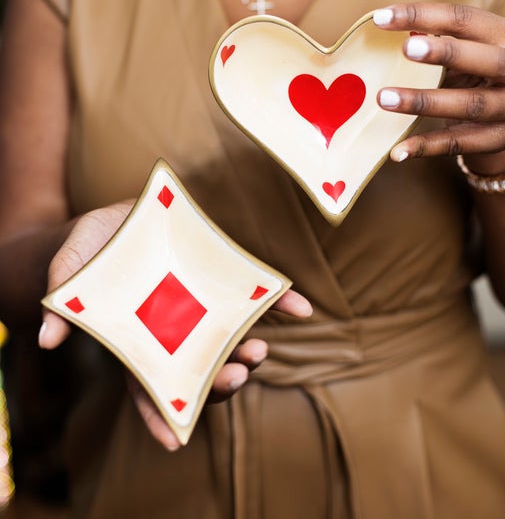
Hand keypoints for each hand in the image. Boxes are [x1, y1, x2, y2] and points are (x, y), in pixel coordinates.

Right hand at [39, 203, 311, 449]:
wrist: (113, 221)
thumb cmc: (86, 254)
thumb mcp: (68, 273)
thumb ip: (62, 303)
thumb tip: (46, 339)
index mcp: (137, 340)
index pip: (148, 388)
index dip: (160, 415)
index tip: (175, 440)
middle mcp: (174, 330)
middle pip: (198, 369)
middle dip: (217, 381)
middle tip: (233, 377)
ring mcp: (200, 305)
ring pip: (230, 339)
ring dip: (249, 351)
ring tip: (260, 351)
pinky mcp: (220, 277)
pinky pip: (255, 295)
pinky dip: (279, 303)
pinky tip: (301, 309)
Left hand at [373, 2, 504, 170]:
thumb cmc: (486, 65)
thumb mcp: (476, 47)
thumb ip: (443, 41)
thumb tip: (394, 31)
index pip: (466, 19)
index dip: (424, 15)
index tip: (382, 17)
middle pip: (487, 60)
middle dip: (446, 53)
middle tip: (405, 48)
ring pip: (471, 106)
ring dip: (425, 102)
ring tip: (385, 98)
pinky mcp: (500, 138)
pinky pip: (461, 144)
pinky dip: (427, 147)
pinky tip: (397, 151)